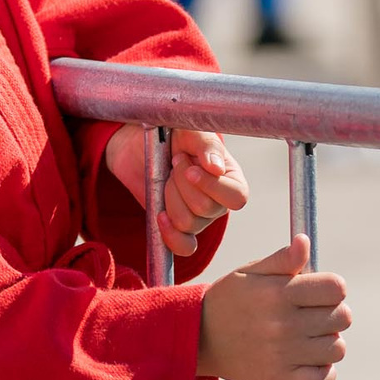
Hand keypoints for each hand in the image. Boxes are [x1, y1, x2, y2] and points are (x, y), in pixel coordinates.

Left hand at [106, 124, 248, 256]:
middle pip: (205, 209)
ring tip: (167, 178)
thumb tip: (216, 169)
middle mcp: (220, 202)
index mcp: (231, 178)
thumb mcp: (192, 132)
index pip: (236, 197)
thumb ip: (207, 146)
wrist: (143, 147)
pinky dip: (170, 235)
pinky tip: (160, 215)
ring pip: (187, 223)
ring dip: (170, 197)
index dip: (211, 186)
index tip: (189, 170)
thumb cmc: (173, 136)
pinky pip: (184, 247)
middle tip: (175, 163)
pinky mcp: (180, 228)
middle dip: (181, 184)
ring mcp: (200, 218)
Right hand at [193, 234, 348, 379]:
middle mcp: (283, 324)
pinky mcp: (279, 379)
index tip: (318, 291)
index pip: (336, 288)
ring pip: (337, 349)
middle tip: (311, 313)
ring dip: (328, 341)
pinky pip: (322, 379)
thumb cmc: (228, 299)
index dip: (332, 287)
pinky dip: (323, 372)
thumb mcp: (249, 273)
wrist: (197, 337)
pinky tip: (309, 360)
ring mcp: (282, 354)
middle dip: (332, 312)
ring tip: (308, 336)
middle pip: (342, 318)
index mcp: (278, 293)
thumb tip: (304, 241)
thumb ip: (282, 259)